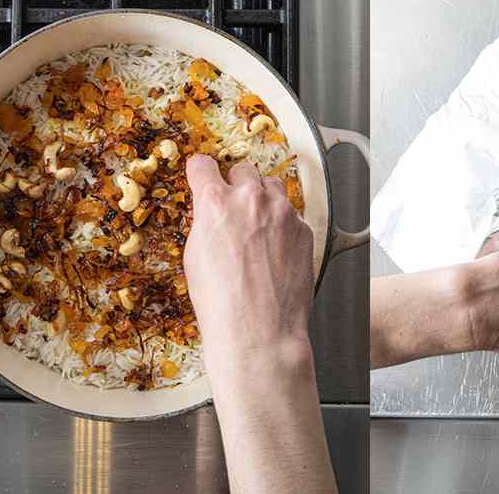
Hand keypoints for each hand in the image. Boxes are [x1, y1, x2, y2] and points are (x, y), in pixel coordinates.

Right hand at [183, 156, 315, 367]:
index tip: (202, 174)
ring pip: (271, 187)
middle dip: (236, 186)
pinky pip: (290, 215)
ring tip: (256, 229)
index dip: (200, 172)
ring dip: (262, 199)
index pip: (204, 166)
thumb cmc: (220, 302)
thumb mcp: (195, 257)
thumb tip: (210, 213)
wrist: (259, 332)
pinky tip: (274, 250)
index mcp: (215, 203)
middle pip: (243, 171)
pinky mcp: (303, 228)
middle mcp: (251, 199)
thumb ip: (205, 223)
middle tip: (233, 209)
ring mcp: (282, 212)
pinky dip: (281, 225)